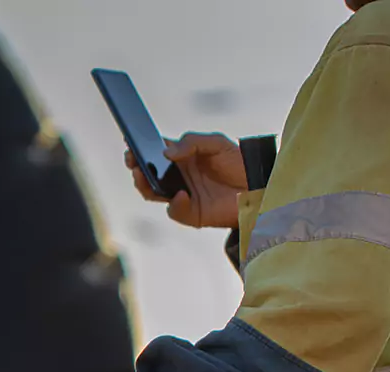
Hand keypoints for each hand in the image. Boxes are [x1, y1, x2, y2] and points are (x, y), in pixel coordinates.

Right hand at [125, 132, 246, 228]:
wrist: (259, 187)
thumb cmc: (239, 163)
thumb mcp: (217, 143)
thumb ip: (192, 143)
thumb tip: (166, 152)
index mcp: (183, 157)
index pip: (156, 151)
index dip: (141, 146)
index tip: (130, 141)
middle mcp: (179, 176)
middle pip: (148, 173)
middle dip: (136, 166)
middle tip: (132, 159)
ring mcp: (183, 195)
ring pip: (152, 193)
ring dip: (144, 185)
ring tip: (142, 175)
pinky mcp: (191, 213)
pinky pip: (174, 210)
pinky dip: (176, 204)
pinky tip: (181, 195)